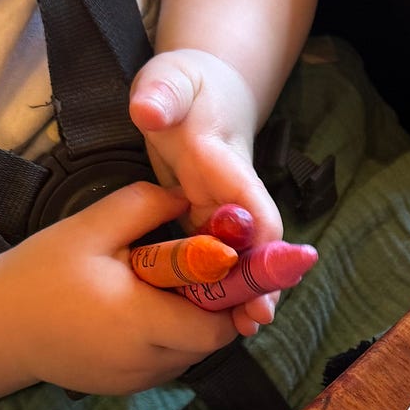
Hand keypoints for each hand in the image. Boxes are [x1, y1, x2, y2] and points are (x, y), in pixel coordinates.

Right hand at [0, 182, 243, 394]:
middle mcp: (145, 360)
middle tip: (188, 274)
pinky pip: (166, 364)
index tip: (220, 268)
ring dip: (190, 325)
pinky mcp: (127, 388)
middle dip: (211, 308)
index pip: (216, 327)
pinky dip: (167, 341)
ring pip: (190, 355)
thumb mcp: (88, 229)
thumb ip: (142, 206)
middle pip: (209, 342)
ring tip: (159, 291)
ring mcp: (137, 380)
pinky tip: (141, 314)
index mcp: (139, 321)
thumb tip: (187, 195)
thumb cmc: (40, 274)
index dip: (227, 299)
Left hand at [129, 47, 282, 332]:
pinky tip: (215, 317)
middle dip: (260, 281)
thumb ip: (161, 94)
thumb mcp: (170, 80)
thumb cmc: (183, 85)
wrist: (201, 90)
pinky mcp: (210, 221)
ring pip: (241, 256)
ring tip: (244, 330)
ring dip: (246, 292)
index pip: (252, 203)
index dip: (260, 239)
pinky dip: (222, 287)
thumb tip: (148, 110)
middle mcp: (233, 192)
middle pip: (257, 242)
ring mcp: (225, 209)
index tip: (261, 271)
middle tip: (257, 320)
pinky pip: (221, 259)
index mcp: (226, 160)